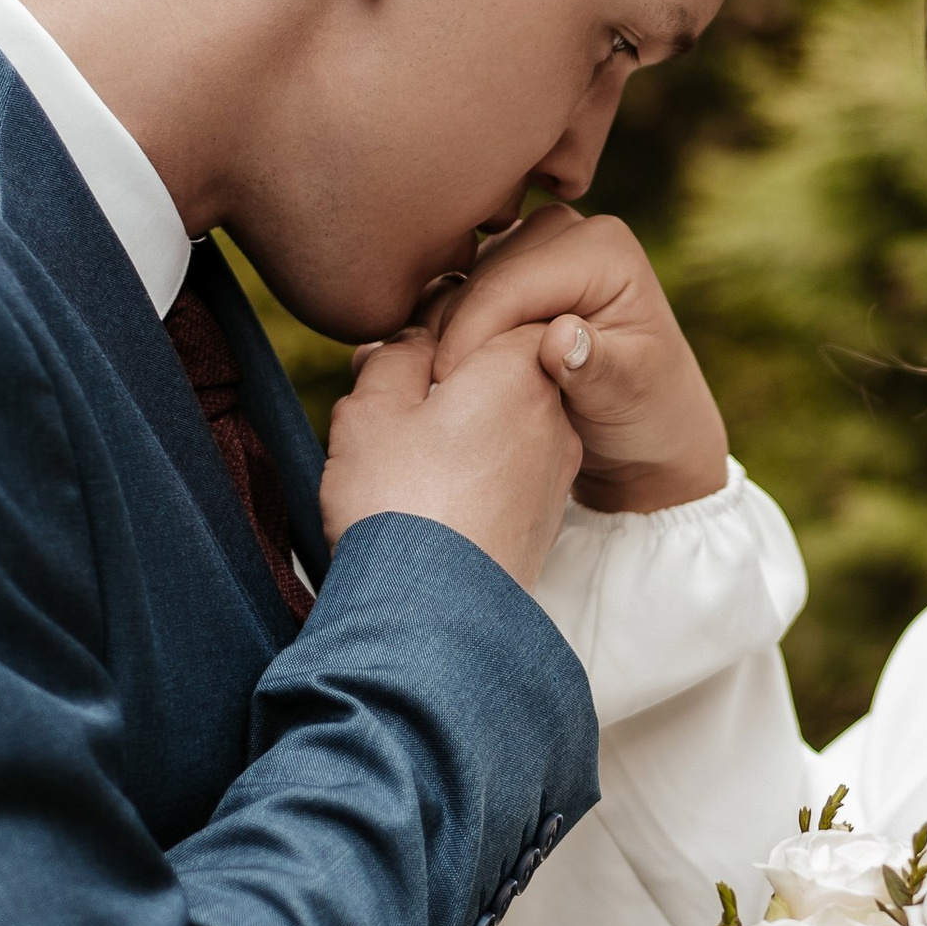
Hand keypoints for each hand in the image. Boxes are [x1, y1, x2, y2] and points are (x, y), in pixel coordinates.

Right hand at [319, 317, 581, 587]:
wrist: (433, 615)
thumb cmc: (397, 499)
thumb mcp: (371, 408)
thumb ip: (394, 357)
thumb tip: (410, 343)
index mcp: (519, 366)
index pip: (488, 310)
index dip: (434, 325)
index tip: (394, 353)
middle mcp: (553, 412)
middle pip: (497, 368)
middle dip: (446, 378)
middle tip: (386, 401)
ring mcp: (555, 469)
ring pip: (501, 421)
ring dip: (458, 425)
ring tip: (399, 453)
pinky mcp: (545, 518)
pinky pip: (506, 470)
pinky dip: (471, 470)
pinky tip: (427, 494)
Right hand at [428, 205, 726, 515]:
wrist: (645, 423)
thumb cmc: (643, 411)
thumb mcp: (626, 395)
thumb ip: (594, 365)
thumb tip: (558, 336)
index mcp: (602, 247)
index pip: (511, 285)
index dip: (470, 336)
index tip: (444, 390)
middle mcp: (566, 229)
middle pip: (480, 278)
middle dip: (456, 336)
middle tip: (447, 398)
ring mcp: (533, 243)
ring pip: (461, 283)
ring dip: (448, 334)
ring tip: (455, 391)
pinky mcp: (508, 266)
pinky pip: (457, 291)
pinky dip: (448, 330)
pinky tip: (457, 376)